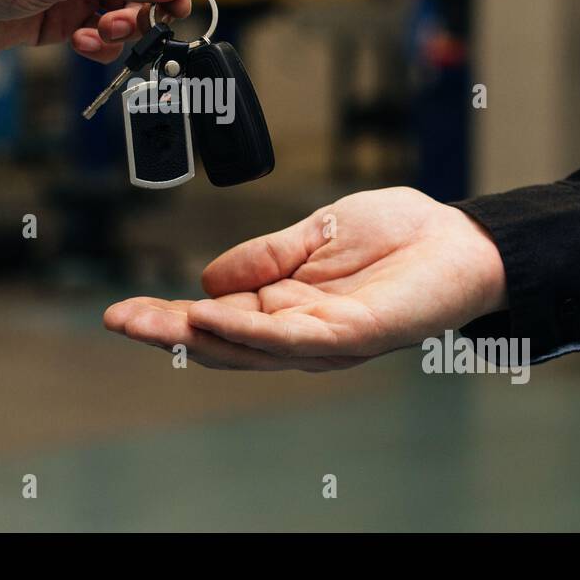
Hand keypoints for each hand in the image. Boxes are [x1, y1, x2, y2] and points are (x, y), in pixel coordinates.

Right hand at [104, 187, 507, 370]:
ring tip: (149, 321)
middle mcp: (298, 332)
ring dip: (193, 335)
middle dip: (165, 333)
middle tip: (117, 321)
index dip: (166, 315)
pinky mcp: (352, 334)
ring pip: (246, 348)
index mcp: (283, 306)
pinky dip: (247, 330)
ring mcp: (324, 339)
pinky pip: (291, 337)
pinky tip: (210, 314)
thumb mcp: (315, 232)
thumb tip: (207, 278)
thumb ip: (265, 256)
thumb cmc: (399, 236)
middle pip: (219, 341)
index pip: (213, 317)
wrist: (462, 239)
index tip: (119, 311)